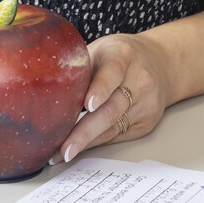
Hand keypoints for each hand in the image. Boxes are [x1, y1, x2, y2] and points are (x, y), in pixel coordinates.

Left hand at [60, 33, 172, 161]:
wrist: (161, 63)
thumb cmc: (119, 57)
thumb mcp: (101, 50)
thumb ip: (80, 67)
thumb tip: (42, 89)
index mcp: (123, 54)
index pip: (113, 72)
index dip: (100, 88)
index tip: (87, 105)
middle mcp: (140, 79)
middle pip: (111, 109)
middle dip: (85, 131)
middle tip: (63, 148)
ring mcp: (147, 102)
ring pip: (113, 127)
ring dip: (86, 143)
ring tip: (62, 153)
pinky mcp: (147, 121)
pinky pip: (117, 135)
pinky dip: (96, 143)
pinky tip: (79, 148)